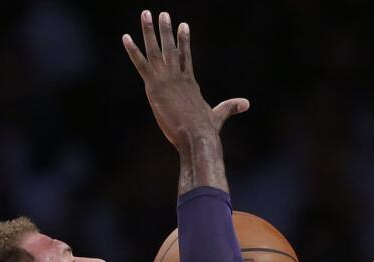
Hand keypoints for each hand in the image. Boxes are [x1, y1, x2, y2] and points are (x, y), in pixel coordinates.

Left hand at [123, 10, 248, 149]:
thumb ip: (230, 107)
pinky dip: (133, 50)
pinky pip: (142, 64)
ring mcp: (167, 80)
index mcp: (191, 83)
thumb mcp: (218, 115)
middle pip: (171, 48)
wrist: (197, 136)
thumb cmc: (207, 130)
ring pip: (156, 50)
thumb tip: (247, 103)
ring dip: (150, 31)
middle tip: (163, 14)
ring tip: (146, 13)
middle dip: (167, 30)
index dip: (184, 41)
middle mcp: (179, 77)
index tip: (183, 25)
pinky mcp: (155, 87)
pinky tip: (126, 37)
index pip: (186, 57)